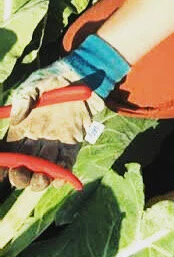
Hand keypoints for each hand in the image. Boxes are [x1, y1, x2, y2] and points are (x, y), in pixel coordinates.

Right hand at [1, 34, 128, 190]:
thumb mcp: (36, 84)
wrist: (82, 76)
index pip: (7, 153)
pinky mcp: (74, 143)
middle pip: (24, 167)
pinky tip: (61, 179)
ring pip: (44, 170)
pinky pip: (67, 163)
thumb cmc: (54, 79)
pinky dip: (64, 174)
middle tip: (22, 174)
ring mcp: (55, 143)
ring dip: (41, 180)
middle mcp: (36, 140)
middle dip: (20, 176)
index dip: (2, 166)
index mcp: (21, 129)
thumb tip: (15, 118)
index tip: (1, 174)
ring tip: (41, 179)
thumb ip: (24, 98)